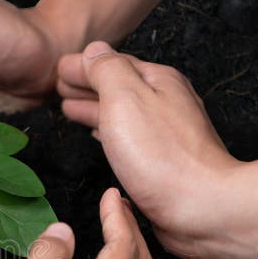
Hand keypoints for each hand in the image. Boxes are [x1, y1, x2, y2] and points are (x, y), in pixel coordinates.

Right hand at [57, 42, 257, 258]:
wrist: (200, 206)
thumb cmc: (162, 156)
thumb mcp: (125, 98)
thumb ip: (106, 71)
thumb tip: (94, 51)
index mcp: (157, 81)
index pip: (111, 63)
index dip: (82, 66)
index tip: (57, 69)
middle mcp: (165, 102)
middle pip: (118, 85)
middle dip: (86, 85)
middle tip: (59, 86)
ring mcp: (166, 131)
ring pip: (121, 111)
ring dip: (94, 107)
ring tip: (70, 108)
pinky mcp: (163, 160)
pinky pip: (127, 134)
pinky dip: (107, 128)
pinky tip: (98, 134)